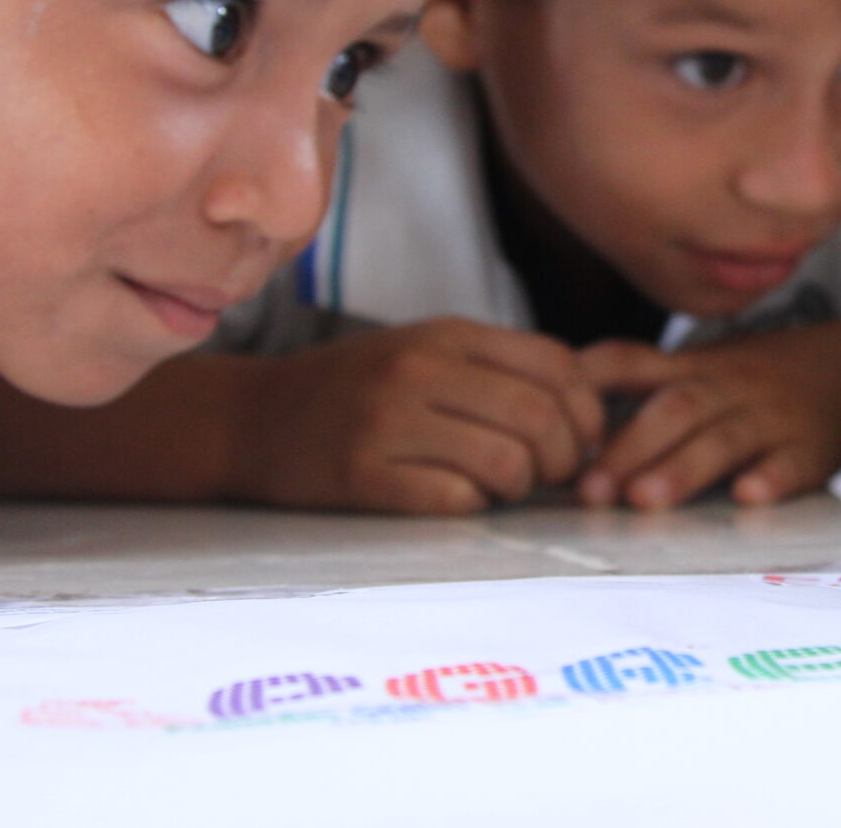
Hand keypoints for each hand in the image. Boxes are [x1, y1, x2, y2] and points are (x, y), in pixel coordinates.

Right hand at [223, 318, 603, 514]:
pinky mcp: (361, 475)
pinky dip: (472, 507)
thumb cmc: (357, 390)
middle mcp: (420, 368)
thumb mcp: (426, 351)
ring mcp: (388, 420)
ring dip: (519, 488)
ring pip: (506, 463)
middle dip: (565, 459)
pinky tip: (456, 498)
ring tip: (500, 488)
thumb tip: (591, 415)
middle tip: (550, 477)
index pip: (559, 366)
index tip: (581, 440)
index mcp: (447, 334)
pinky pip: (453, 499)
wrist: (249, 418)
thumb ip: (499, 369)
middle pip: (541, 417)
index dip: (588, 412)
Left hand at [574, 320, 840, 509]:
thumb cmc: (758, 377)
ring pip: (724, 439)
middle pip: (675, 409)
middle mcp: (727, 389)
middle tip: (591, 489)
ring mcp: (770, 419)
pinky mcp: (811, 451)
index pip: (633, 364)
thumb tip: (554, 397)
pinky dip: (772, 478)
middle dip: (631, 447)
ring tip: (645, 499)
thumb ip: (632, 375)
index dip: (592, 384)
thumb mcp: (697, 363)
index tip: (553, 419)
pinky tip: (748, 495)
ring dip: (683, 468)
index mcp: (693, 368)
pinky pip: (793, 462)